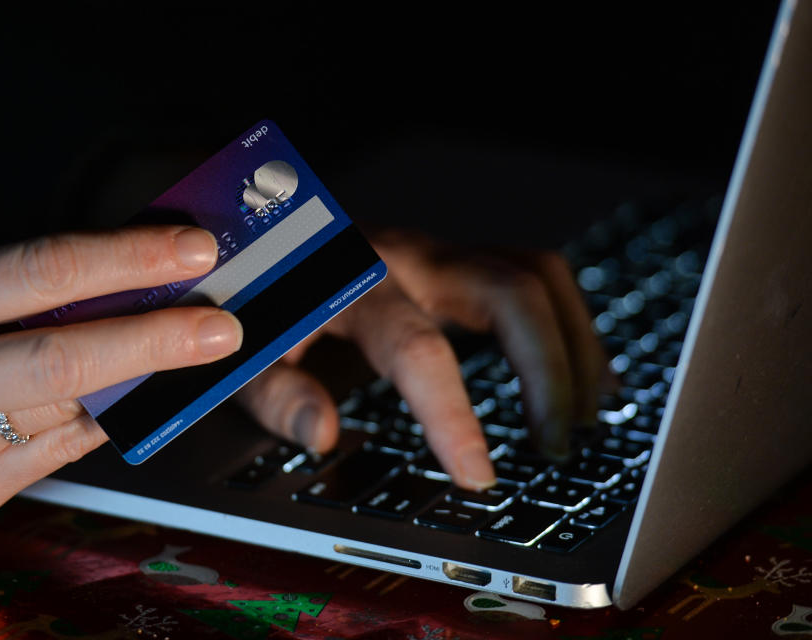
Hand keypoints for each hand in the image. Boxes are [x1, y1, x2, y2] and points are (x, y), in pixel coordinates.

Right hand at [0, 226, 242, 530]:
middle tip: (220, 325)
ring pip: (71, 411)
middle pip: (63, 358)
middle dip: (157, 339)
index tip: (189, 250)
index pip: (40, 271)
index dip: (126, 258)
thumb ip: (18, 294)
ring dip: (142, 381)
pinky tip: (125, 398)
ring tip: (189, 352)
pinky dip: (102, 420)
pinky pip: (61, 451)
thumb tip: (130, 279)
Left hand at [236, 229, 607, 488]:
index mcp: (354, 281)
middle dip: (549, 370)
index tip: (477, 476)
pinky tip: (583, 375)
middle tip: (555, 445)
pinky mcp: (457, 260)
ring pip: (537, 275)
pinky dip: (566, 326)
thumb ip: (276, 393)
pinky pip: (532, 278)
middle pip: (511, 290)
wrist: (264, 228)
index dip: (452, 415)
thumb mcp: (249, 348)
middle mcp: (410, 257)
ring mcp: (441, 253)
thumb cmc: (259, 291)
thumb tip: (323, 438)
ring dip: (574, 344)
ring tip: (587, 415)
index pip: (418, 347)